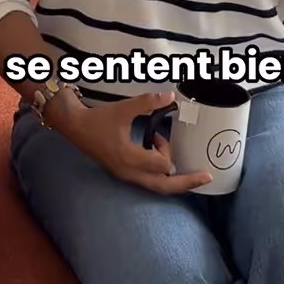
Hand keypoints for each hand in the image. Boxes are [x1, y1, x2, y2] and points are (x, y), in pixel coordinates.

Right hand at [67, 91, 212, 194]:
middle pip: (164, 186)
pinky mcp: (124, 174)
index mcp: (129, 158)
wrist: (75, 127)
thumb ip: (147, 103)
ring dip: (175, 182)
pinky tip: (165, 165)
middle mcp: (129, 172)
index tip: (158, 134)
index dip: (166, 147)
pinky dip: (162, 177)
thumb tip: (169, 96)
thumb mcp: (123, 109)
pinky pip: (148, 182)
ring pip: (156, 187)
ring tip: (193, 177)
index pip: (161, 163)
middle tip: (208, 177)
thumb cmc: (98, 119)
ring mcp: (126, 176)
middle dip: (187, 182)